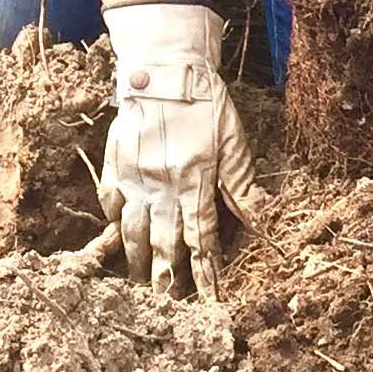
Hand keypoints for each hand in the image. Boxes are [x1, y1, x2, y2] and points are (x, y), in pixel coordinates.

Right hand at [73, 0, 264, 298]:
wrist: (162, 67)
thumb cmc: (204, 102)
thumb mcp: (233, 141)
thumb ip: (242, 186)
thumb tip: (262, 223)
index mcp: (195, 183)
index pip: (202, 239)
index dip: (206, 273)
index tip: (209, 300)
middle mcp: (162, 187)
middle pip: (163, 242)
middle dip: (166, 277)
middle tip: (165, 304)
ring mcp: (134, 176)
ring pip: (131, 228)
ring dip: (136, 258)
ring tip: (138, 280)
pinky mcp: (115, 162)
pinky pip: (110, 198)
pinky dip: (112, 217)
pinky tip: (114, 230)